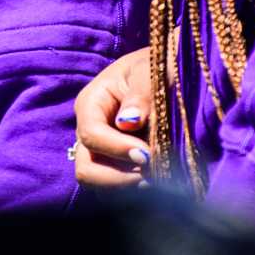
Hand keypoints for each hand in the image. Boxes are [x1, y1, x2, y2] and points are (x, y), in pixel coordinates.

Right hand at [72, 46, 153, 188]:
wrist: (167, 72)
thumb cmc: (156, 65)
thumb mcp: (149, 70)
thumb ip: (140, 93)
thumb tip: (128, 122)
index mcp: (91, 104)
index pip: (91, 136)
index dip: (118, 149)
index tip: (149, 154)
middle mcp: (89, 131)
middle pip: (87, 169)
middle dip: (118, 178)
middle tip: (152, 174)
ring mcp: (102, 152)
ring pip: (101, 184)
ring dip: (128, 186)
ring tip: (159, 178)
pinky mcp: (117, 165)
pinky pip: (117, 187)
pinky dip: (135, 189)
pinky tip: (158, 179)